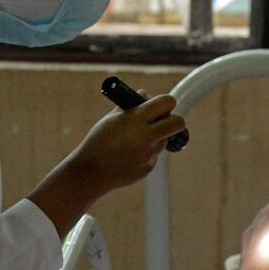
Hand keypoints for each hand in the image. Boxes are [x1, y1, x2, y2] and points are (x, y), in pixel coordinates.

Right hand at [70, 92, 185, 196]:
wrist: (90, 172)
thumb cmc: (99, 140)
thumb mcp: (112, 118)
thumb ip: (132, 106)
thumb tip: (149, 97)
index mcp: (136, 119)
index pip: (167, 102)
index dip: (166, 102)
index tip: (162, 105)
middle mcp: (146, 136)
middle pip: (178, 122)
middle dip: (173, 119)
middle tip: (162, 120)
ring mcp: (149, 153)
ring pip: (165, 139)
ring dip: (156, 136)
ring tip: (134, 140)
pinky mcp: (149, 167)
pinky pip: (154, 154)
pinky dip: (145, 152)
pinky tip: (128, 155)